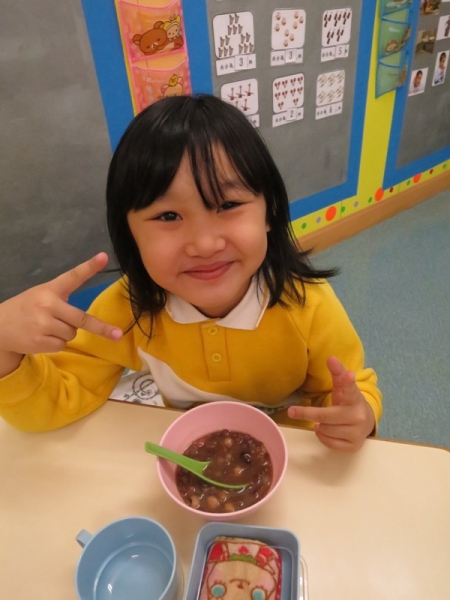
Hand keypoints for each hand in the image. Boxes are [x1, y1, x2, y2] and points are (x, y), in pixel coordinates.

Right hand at [0, 253, 122, 359]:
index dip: (89, 267)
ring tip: (47, 327)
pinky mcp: (40, 341)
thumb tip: (84, 321)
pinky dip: (57, 343)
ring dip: (65, 333)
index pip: (72, 276)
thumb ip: (61, 301)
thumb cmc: (26, 309)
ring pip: (72, 333)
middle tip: (117, 334)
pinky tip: (42, 337)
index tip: (103, 257)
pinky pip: (62, 344)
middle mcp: (47, 305)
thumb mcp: (41, 296)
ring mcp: (43, 324)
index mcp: (50, 289)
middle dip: (101, 328)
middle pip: (82, 319)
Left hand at [288, 356, 374, 451]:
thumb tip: (331, 358)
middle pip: (327, 416)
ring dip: (320, 426)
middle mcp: (358, 416)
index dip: (348, 382)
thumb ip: (337, 373)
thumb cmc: (349, 403)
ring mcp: (357, 433)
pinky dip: (323, 437)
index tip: (348, 375)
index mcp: (355, 398)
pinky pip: (329, 443)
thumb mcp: (343, 388)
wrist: (366, 422)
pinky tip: (326, 431)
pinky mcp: (354, 447)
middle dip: (307, 413)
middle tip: (291, 411)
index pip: (350, 389)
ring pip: (325, 430)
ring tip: (325, 422)